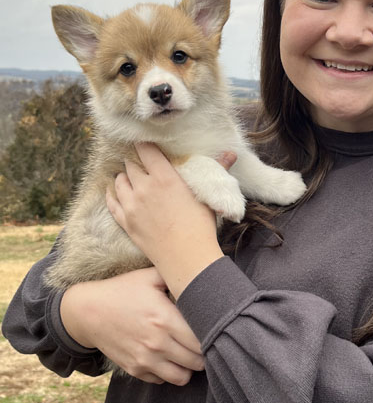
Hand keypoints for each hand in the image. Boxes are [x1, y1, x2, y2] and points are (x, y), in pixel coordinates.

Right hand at [60, 267, 204, 384]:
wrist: (88, 311)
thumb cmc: (122, 290)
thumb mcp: (149, 276)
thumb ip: (176, 275)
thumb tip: (202, 272)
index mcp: (165, 319)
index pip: (202, 339)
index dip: (212, 336)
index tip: (214, 330)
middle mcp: (157, 343)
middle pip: (197, 361)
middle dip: (205, 353)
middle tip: (205, 342)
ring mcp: (145, 359)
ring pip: (182, 377)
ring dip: (189, 367)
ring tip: (188, 353)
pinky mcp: (135, 369)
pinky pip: (162, 380)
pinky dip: (169, 372)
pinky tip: (169, 357)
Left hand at [106, 144, 234, 297]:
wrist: (186, 258)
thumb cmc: (201, 226)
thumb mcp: (208, 195)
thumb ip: (216, 170)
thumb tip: (232, 153)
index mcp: (164, 177)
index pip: (145, 150)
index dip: (144, 145)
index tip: (147, 145)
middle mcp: (143, 187)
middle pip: (130, 164)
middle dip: (136, 162)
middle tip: (143, 164)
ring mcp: (131, 205)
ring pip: (119, 181)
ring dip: (124, 177)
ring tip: (131, 177)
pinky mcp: (125, 222)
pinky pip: (111, 202)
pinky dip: (112, 194)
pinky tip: (115, 191)